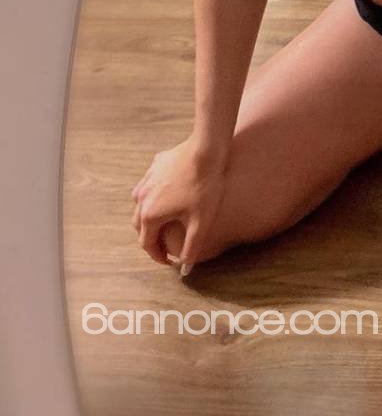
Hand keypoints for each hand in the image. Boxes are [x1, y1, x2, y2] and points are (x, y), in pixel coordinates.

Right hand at [131, 134, 228, 274]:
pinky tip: (169, 193)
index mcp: (150, 215)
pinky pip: (150, 184)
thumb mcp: (201, 222)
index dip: (158, 256)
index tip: (169, 261)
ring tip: (165, 220)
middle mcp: (142, 198)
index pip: (147, 243)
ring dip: (149, 215)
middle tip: (165, 244)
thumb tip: (186, 266)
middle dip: (151, 237)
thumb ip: (192, 247)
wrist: (206, 149)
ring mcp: (147, 179)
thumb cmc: (205, 186)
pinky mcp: (155, 165)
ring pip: (141, 203)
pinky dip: (154, 195)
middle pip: (140, 225)